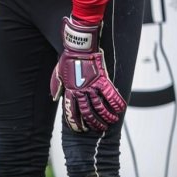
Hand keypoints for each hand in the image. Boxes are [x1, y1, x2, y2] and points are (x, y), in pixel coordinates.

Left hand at [50, 17, 125, 132]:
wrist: (78, 47)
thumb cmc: (68, 59)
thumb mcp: (58, 74)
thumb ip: (56, 86)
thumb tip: (56, 98)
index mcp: (69, 90)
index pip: (71, 110)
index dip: (75, 122)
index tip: (79, 129)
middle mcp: (80, 90)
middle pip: (87, 112)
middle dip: (93, 123)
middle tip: (97, 129)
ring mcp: (91, 85)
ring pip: (100, 106)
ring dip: (106, 116)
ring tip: (110, 122)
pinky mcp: (102, 79)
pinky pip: (110, 94)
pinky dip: (116, 103)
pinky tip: (120, 110)